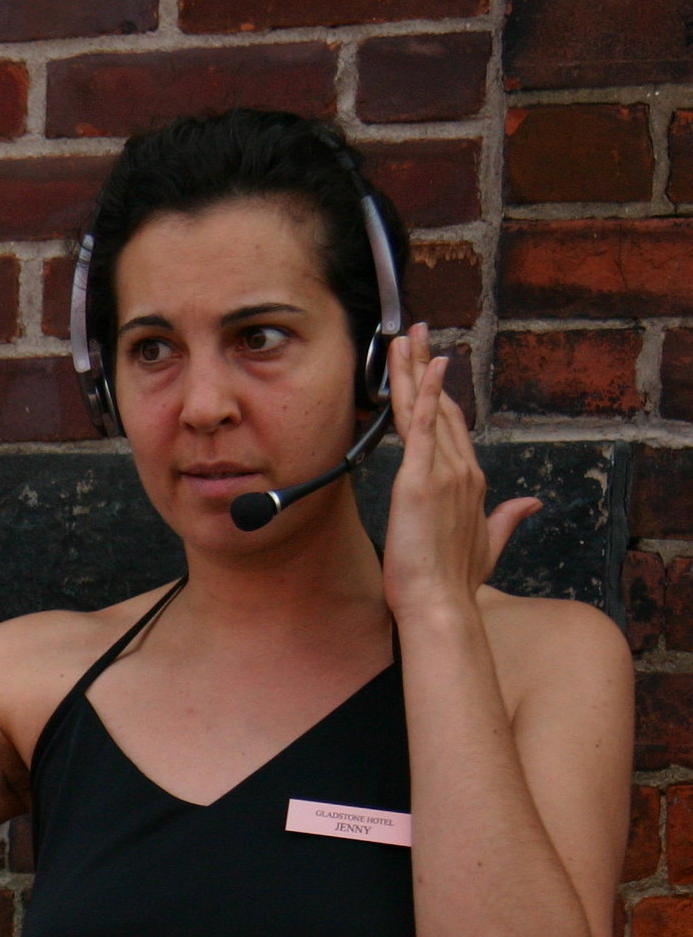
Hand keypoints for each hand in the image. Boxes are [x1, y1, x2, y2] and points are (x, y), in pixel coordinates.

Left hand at [380, 322, 541, 617]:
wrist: (439, 603)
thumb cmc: (454, 581)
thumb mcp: (487, 544)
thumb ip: (508, 519)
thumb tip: (531, 504)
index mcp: (470, 482)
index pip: (453, 426)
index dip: (440, 392)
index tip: (431, 364)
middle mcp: (461, 470)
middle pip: (442, 406)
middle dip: (426, 367)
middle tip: (415, 333)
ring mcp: (443, 472)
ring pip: (427, 409)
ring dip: (416, 369)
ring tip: (407, 337)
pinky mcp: (422, 480)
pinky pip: (423, 427)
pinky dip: (423, 395)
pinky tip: (424, 367)